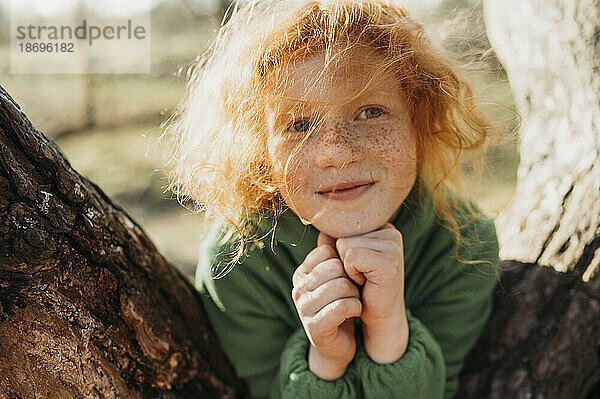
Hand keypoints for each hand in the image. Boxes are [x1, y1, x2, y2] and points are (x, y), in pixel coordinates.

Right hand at [292, 233, 361, 379]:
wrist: (339, 344)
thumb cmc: (340, 304)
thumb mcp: (336, 276)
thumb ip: (333, 253)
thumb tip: (330, 226)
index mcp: (302, 272)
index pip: (327, 251)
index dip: (345, 262)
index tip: (349, 275)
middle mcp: (298, 288)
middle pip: (335, 267)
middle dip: (351, 278)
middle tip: (354, 290)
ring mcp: (303, 308)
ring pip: (341, 286)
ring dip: (355, 294)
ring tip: (354, 301)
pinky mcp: (314, 327)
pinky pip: (342, 307)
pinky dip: (355, 307)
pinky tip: (354, 311)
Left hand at [334, 223, 408, 363]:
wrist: (380, 316)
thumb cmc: (362, 286)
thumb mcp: (346, 260)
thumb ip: (335, 242)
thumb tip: (322, 230)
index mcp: (382, 227)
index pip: (343, 226)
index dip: (342, 250)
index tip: (359, 266)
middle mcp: (391, 232)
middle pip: (343, 234)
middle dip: (344, 259)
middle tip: (362, 275)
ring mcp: (393, 246)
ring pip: (344, 245)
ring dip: (347, 267)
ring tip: (363, 278)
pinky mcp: (389, 262)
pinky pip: (351, 257)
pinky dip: (351, 273)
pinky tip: (365, 283)